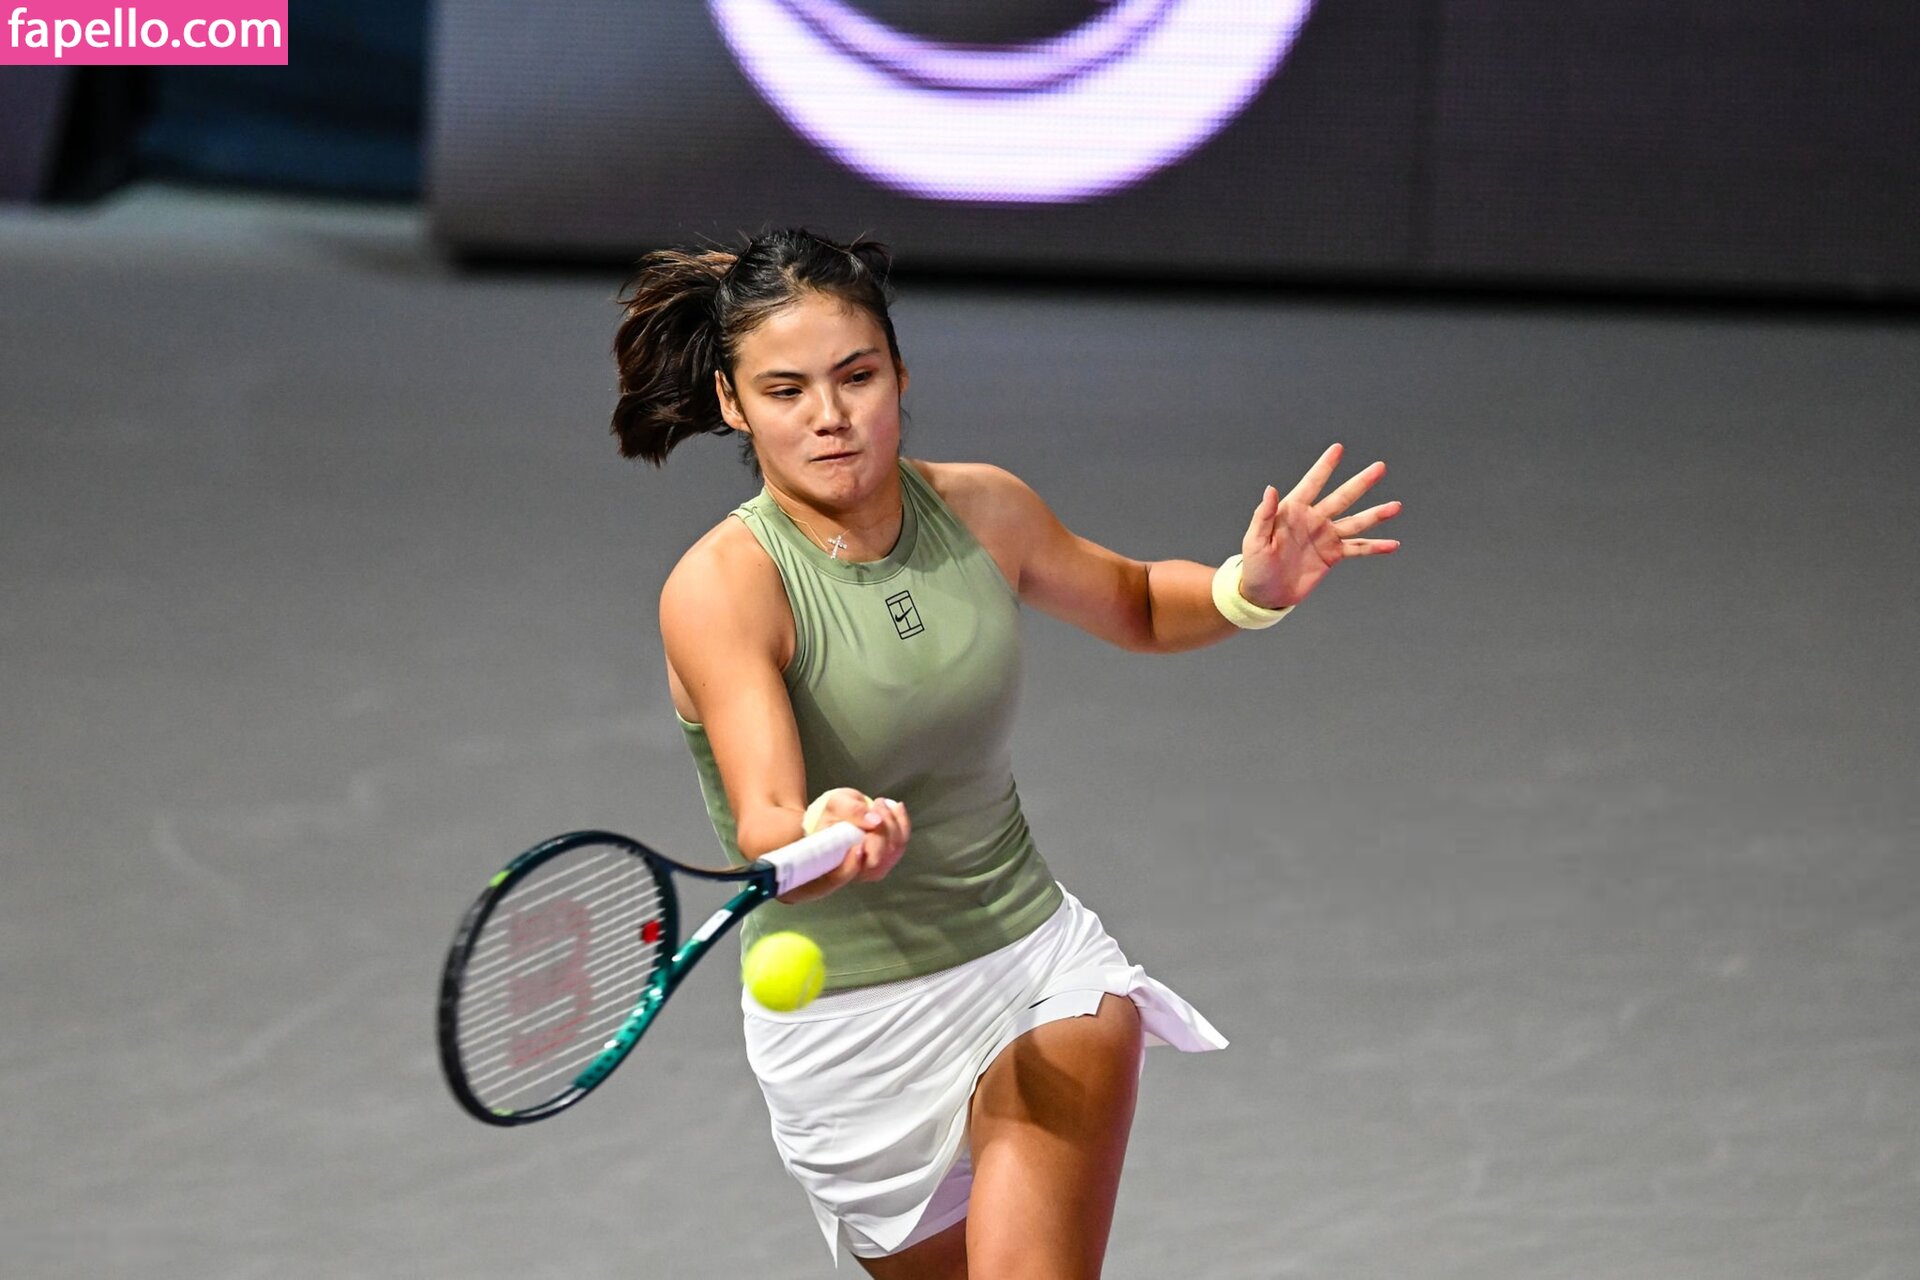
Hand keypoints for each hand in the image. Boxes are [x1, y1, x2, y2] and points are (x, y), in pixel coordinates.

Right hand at [780, 788, 910, 901]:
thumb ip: (851, 811)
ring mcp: (871, 870)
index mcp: (829, 863)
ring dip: (892, 822)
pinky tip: (896, 807)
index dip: (852, 864)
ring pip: (893, 851)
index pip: (841, 875)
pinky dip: (902, 822)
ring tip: (880, 803)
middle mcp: (851, 873)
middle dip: (881, 829)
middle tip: (875, 804)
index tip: (859, 843)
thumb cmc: (833, 812)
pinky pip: (902, 844)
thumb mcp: (836, 803)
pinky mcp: (886, 861)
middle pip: (875, 860)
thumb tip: (874, 821)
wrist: (841, 815)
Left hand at [1238, 443, 1400, 608]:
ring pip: (1355, 522)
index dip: (1324, 466)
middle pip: (1342, 497)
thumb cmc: (1255, 565)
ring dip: (1376, 515)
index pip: (1311, 483)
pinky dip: (1374, 547)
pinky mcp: (1333, 555)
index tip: (1338, 449)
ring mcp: (1326, 536)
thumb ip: (1263, 515)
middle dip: (1361, 483)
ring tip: (1395, 507)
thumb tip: (1270, 489)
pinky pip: (1357, 549)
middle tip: (1380, 467)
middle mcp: (1314, 519)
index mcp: (1293, 511)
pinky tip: (1392, 544)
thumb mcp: (1255, 540)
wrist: (1265, 593)